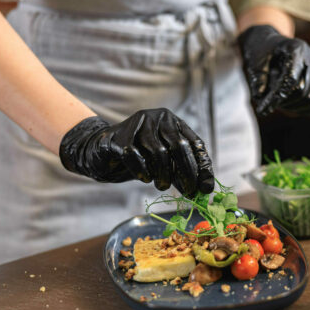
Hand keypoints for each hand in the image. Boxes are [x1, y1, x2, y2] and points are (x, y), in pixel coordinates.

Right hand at [59, 108, 213, 195]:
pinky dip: (142, 171)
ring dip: (163, 174)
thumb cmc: (140, 157)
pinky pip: (135, 156)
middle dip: (186, 172)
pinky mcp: (119, 137)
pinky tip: (144, 178)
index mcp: (173, 122)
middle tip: (188, 191)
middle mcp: (157, 118)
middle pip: (179, 146)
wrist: (103, 151)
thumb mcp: (165, 161)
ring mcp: (137, 124)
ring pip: (158, 152)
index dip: (202, 166)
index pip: (195, 143)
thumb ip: (182, 171)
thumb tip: (204, 190)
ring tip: (161, 185)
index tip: (206, 188)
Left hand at [238, 25, 309, 116]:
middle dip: (283, 103)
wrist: (270, 43)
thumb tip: (260, 98)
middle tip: (267, 103)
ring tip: (276, 103)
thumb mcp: (254, 62)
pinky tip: (291, 109)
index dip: (276, 97)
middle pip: (302, 91)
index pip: (290, 79)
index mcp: (296, 49)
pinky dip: (306, 109)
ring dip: (293, 107)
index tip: (262, 110)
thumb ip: (257, 79)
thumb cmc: (260, 51)